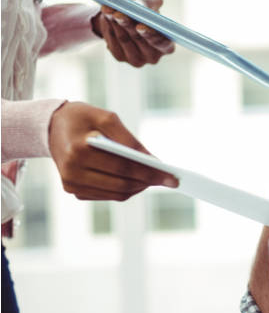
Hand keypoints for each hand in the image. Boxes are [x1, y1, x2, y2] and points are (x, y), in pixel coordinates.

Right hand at [48, 101, 178, 200]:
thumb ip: (129, 140)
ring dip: (139, 187)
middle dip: (148, 182)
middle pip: (121, 184)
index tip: (173, 177)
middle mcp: (72, 171)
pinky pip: (106, 194)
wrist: (51, 126)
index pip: (123, 168)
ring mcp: (71, 184)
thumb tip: (152, 161)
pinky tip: (138, 180)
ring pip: (115, 194)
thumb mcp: (107, 118)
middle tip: (170, 180)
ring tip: (157, 179)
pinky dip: (125, 189)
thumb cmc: (82, 118)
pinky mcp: (73, 189)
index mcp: (79, 151)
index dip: (150, 173)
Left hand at [92, 0, 174, 66]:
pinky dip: (109, 26)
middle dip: (128, 25)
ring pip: (124, 39)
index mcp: (167, 45)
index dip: (152, 35)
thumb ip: (151, 2)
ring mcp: (136, 59)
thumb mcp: (151, 2)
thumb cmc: (145, 10)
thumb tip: (141, 6)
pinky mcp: (120, 57)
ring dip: (115, 23)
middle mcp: (153, 56)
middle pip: (139, 40)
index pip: (162, 43)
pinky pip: (113, 40)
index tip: (140, 25)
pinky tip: (106, 15)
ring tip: (108, 9)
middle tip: (118, 14)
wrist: (126, 17)